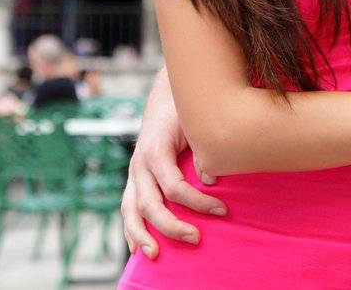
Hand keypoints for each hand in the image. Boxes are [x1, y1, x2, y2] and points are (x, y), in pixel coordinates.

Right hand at [121, 95, 226, 259]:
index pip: (173, 186)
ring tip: (154, 255)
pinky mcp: (135, 179)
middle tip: (196, 238)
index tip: (223, 209)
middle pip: (149, 203)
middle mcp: (140, 163)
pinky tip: (136, 250)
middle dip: (171, 225)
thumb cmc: (185, 111)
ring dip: (141, 234)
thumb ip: (201, 150)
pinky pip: (128, 207)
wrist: (166, 96)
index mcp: (155, 149)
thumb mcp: (196, 123)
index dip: (198, 202)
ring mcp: (134, 173)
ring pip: (131, 209)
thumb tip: (209, 179)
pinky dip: (131, 229)